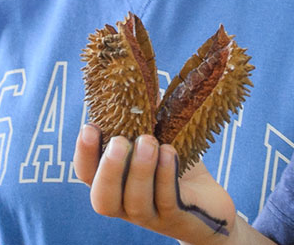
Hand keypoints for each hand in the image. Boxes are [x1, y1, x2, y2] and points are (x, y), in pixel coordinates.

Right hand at [75, 126, 245, 244]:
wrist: (209, 203)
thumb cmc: (176, 167)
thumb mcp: (159, 139)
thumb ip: (145, 116)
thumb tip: (139, 76)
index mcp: (113, 183)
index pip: (86, 174)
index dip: (84, 153)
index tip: (90, 126)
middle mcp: (124, 204)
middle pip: (102, 199)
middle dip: (108, 169)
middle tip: (120, 141)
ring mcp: (149, 215)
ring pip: (134, 201)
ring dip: (140, 169)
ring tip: (150, 141)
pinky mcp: (175, 218)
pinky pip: (165, 200)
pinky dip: (165, 175)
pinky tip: (170, 152)